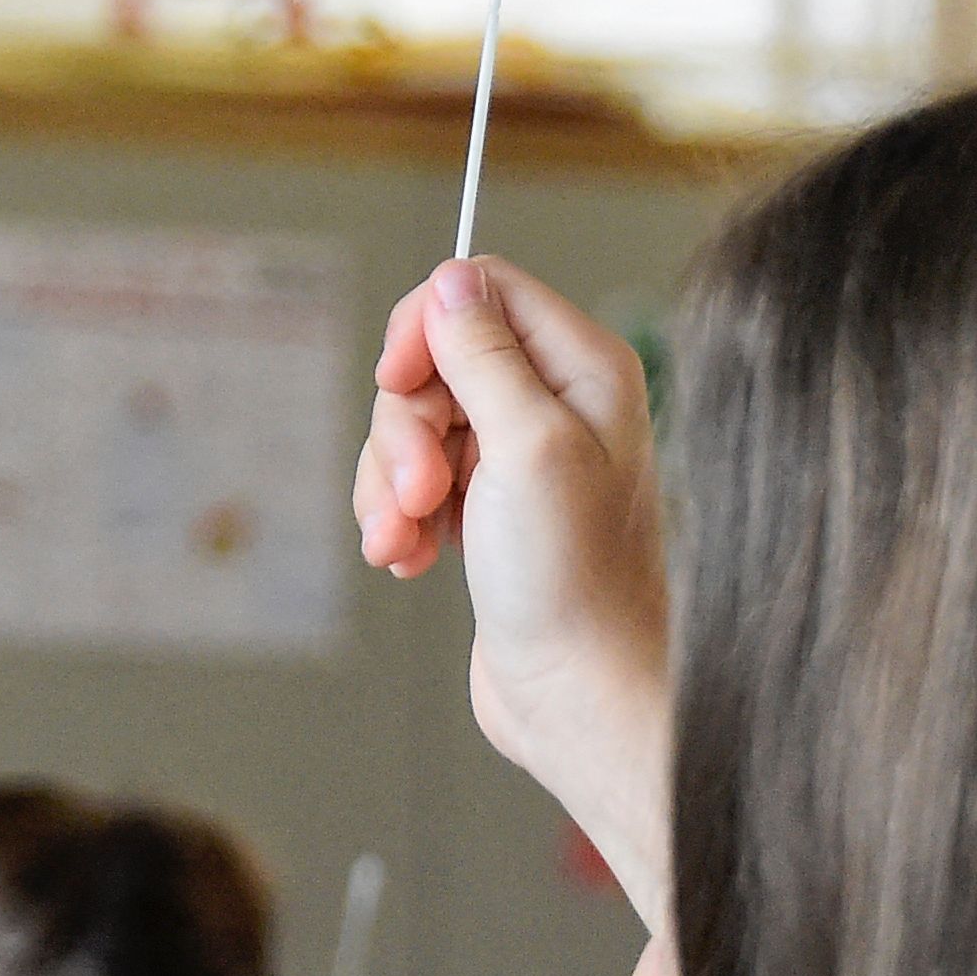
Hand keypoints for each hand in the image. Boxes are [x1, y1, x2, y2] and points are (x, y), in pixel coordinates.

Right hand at [352, 258, 671, 925]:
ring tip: (403, 541)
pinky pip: (414, 482)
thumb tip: (449, 280)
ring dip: (391, 483)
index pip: (483, 289)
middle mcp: (557, 404)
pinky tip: (408, 560)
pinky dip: (397, 517)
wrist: (577, 694)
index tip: (398, 381)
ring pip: (415, 426)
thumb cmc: (573, 580)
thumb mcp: (526, 446)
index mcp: (585, 368)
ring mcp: (520, 459)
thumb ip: (484, 356)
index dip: (424, 326)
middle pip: (436, 360)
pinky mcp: (488, 510)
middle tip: (418, 494)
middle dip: (404, 429)